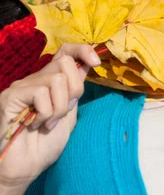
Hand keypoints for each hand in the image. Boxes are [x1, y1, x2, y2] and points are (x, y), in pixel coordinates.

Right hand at [0, 43, 99, 189]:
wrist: (26, 167)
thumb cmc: (46, 143)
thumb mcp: (69, 112)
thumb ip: (76, 90)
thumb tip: (88, 63)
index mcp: (52, 81)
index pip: (66, 52)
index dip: (83, 50)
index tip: (97, 62)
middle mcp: (37, 79)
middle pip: (66, 63)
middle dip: (74, 89)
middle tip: (64, 111)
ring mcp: (23, 86)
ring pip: (57, 79)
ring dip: (60, 106)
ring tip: (49, 122)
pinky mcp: (12, 96)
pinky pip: (41, 93)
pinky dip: (46, 113)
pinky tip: (36, 124)